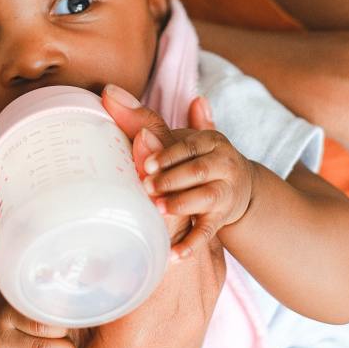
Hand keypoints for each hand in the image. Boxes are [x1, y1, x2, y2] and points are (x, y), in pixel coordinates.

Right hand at [56, 87, 225, 347]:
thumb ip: (44, 324)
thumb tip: (16, 269)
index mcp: (154, 316)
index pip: (165, 238)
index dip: (156, 187)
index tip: (140, 142)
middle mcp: (191, 293)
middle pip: (187, 210)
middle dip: (166, 160)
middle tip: (137, 111)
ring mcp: (207, 282)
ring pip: (200, 207)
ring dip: (181, 163)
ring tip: (158, 114)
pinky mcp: (208, 272)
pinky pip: (204, 214)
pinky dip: (193, 177)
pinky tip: (187, 137)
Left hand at [142, 127, 255, 258]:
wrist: (238, 185)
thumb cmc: (194, 157)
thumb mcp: (178, 139)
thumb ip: (144, 119)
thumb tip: (110, 92)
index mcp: (209, 140)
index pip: (189, 145)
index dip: (167, 154)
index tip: (146, 163)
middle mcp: (222, 163)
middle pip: (198, 171)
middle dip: (171, 180)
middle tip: (146, 188)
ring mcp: (224, 192)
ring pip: (206, 198)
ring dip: (181, 204)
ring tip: (159, 210)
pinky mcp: (222, 218)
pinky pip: (207, 232)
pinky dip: (190, 245)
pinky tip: (172, 254)